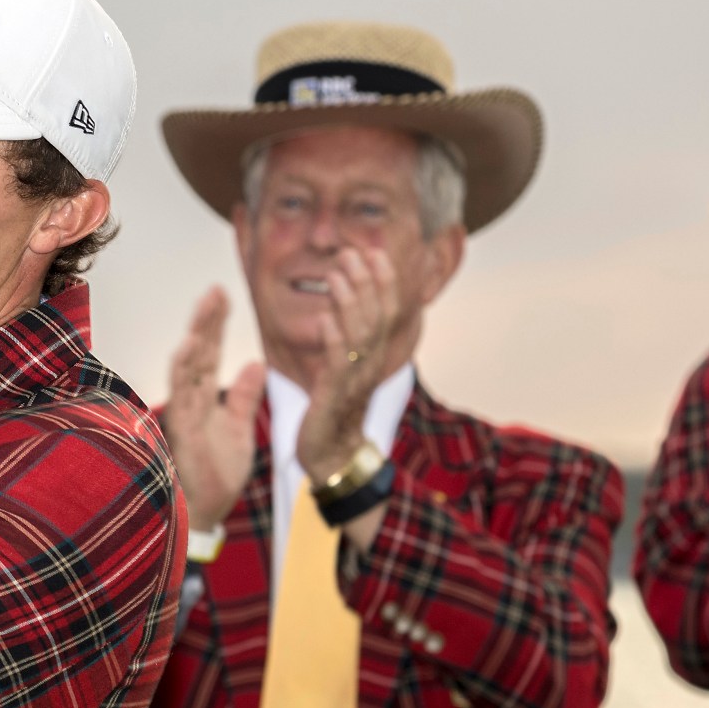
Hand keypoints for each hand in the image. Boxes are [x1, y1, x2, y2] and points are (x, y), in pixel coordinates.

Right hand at [164, 287, 264, 533]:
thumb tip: (256, 363)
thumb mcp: (239, 430)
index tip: (224, 293)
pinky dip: (183, 372)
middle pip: (198, 352)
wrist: (204, 515)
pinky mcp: (180, 432)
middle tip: (216, 288)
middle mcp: (190, 402)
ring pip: (187, 368)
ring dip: (196, 337)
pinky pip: (181, 397)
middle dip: (206, 320)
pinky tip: (188, 348)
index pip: (210, 353)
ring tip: (205, 308)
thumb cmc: (215, 475)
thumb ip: (244, 397)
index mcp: (205, 399)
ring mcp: (183, 415)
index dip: (215, 324)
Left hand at [295, 246, 400, 481]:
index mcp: (372, 355)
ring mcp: (354, 379)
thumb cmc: (334, 410)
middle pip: (376, 316)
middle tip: (353, 251)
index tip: (375, 251)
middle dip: (366, 282)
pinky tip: (324, 318)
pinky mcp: (335, 396)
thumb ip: (347, 340)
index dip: (383, 282)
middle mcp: (369, 364)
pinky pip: (338, 364)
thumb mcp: (343, 369)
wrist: (332, 456)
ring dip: (350, 302)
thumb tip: (339, 308)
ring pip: (360, 335)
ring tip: (339, 273)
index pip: (385, 312)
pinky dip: (333, 340)